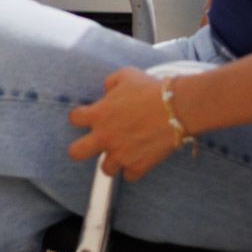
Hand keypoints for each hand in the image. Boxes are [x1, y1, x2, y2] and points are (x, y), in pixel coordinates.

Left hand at [67, 68, 183, 182]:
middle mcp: (105, 136)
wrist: (176, 108)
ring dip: (111, 161)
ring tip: (120, 152)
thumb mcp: (125, 75)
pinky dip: (133, 170)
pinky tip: (138, 159)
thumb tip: (107, 91)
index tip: (89, 116)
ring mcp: (121, 154)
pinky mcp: (139, 166)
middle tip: (91, 144)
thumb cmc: (152, 90)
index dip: (80, 117)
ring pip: (105, 169)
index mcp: (98, 114)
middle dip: (80, 149)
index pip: (74, 119)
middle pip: (76, 153)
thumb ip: (110, 83)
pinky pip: (129, 176)